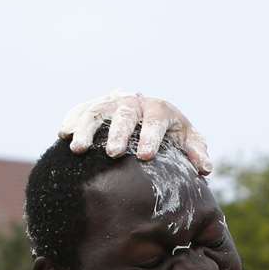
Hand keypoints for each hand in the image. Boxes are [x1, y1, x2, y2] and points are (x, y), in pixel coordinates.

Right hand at [59, 91, 212, 172]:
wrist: (147, 118)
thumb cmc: (170, 135)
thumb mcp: (186, 141)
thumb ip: (195, 152)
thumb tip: (205, 169)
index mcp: (159, 109)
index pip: (155, 119)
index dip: (151, 136)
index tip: (146, 156)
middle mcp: (134, 100)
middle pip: (125, 113)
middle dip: (119, 133)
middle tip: (114, 154)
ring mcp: (111, 101)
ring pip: (97, 110)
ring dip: (87, 128)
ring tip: (78, 149)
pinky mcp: (94, 105)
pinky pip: (80, 109)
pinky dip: (72, 119)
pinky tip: (63, 134)